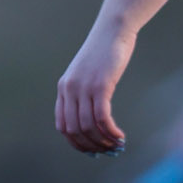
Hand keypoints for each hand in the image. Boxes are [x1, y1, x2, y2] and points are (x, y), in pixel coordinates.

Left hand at [55, 20, 132, 154]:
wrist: (112, 31)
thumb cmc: (104, 54)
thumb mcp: (87, 75)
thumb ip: (84, 95)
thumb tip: (93, 122)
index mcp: (63, 89)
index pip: (62, 126)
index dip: (76, 143)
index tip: (91, 150)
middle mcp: (69, 90)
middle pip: (75, 130)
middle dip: (91, 146)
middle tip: (108, 151)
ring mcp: (83, 88)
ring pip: (88, 126)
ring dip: (103, 141)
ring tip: (117, 145)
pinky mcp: (100, 85)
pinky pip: (102, 117)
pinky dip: (110, 131)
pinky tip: (120, 135)